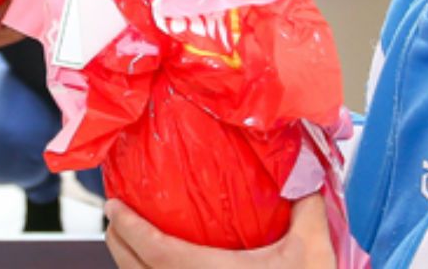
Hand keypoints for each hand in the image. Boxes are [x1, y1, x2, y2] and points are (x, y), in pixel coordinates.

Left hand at [105, 196, 334, 268]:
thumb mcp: (313, 250)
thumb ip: (306, 205)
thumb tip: (302, 168)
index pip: (155, 251)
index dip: (129, 228)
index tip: (114, 206)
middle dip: (119, 242)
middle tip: (115, 217)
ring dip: (130, 264)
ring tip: (128, 240)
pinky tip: (157, 266)